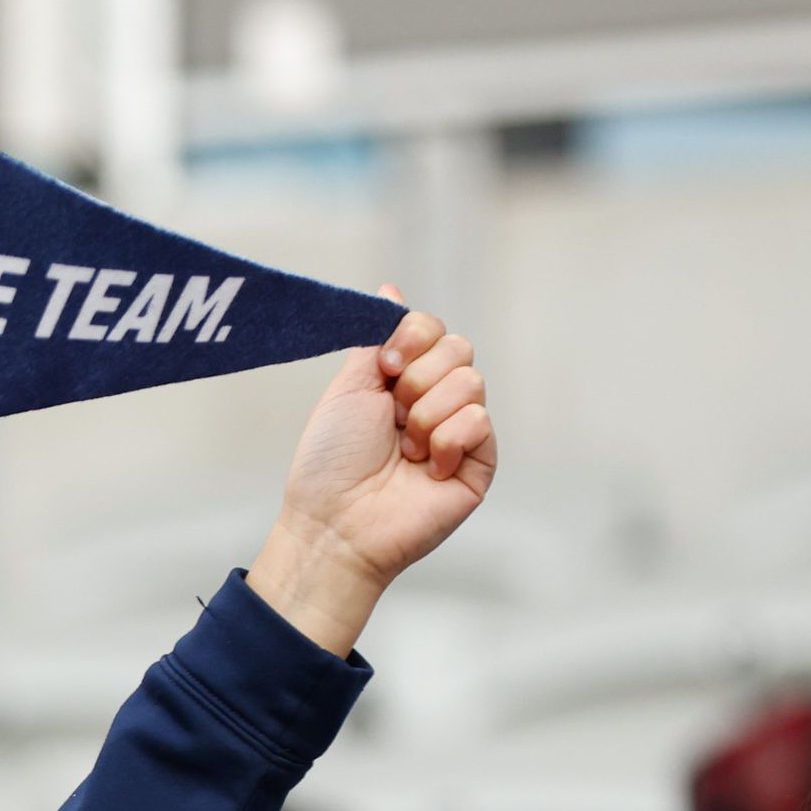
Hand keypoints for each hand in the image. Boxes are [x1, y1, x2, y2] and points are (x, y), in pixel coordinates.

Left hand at [243, 297, 494, 655]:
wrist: (334, 522)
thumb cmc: (330, 462)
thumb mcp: (349, 387)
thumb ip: (376, 339)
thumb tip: (390, 289)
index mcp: (403, 380)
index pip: (432, 328)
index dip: (412, 338)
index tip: (384, 368)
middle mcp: (435, 400)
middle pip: (458, 348)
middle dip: (417, 378)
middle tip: (392, 415)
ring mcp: (460, 432)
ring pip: (471, 381)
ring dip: (427, 415)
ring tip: (405, 450)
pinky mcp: (479, 463)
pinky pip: (480, 421)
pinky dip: (447, 441)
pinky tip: (427, 469)